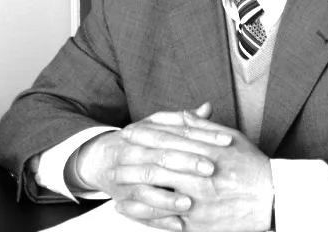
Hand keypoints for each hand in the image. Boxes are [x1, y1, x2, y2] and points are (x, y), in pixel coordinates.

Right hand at [75, 103, 232, 230]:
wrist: (102, 159)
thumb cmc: (141, 141)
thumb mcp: (159, 126)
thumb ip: (184, 120)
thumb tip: (208, 107)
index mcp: (147, 131)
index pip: (179, 131)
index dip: (204, 134)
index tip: (226, 140)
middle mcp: (135, 153)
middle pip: (162, 157)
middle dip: (187, 163)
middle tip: (211, 169)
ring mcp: (127, 178)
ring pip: (147, 188)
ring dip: (168, 198)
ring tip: (190, 203)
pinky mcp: (124, 200)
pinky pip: (140, 212)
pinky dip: (159, 219)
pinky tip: (179, 224)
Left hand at [119, 112, 273, 231]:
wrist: (273, 199)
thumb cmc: (254, 167)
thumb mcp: (232, 138)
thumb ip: (204, 127)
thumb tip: (184, 114)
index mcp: (208, 152)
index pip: (170, 140)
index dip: (147, 136)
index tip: (130, 132)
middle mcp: (200, 176)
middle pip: (158, 166)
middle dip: (133, 161)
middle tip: (115, 157)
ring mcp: (198, 202)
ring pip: (157, 194)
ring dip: (133, 188)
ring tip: (116, 184)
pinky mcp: (198, 224)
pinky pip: (165, 220)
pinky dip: (144, 215)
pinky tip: (129, 209)